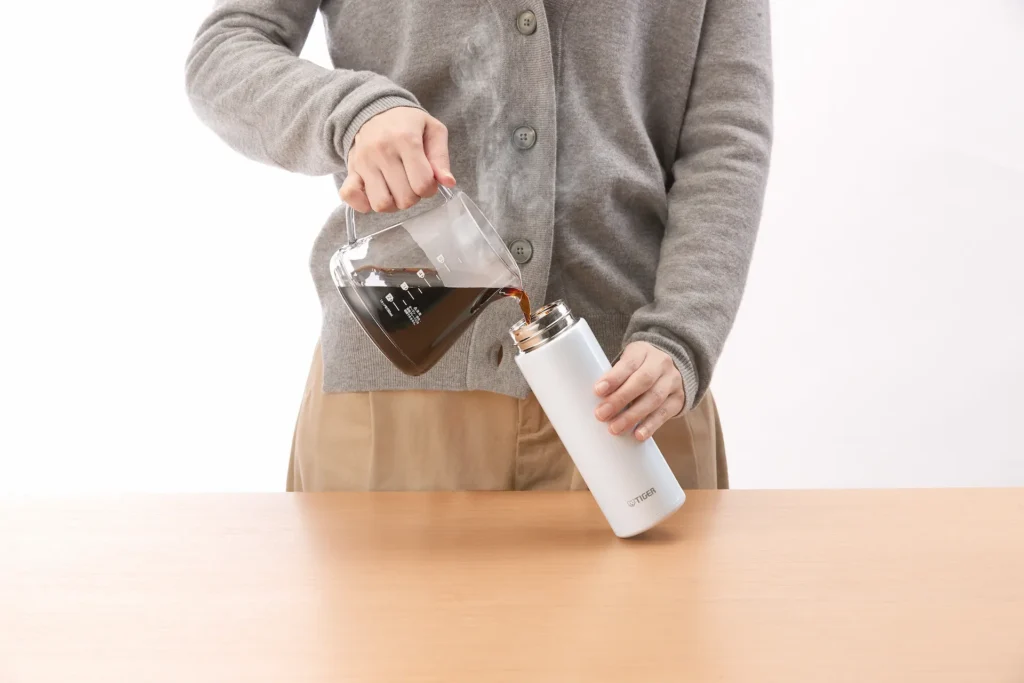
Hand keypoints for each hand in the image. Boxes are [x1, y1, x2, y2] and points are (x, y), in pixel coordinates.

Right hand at [340, 107, 455, 212]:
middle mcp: (382, 151)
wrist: (373, 110)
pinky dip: (364, 204)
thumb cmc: (407, 123)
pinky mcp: (351, 169)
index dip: (430, 189)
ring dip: (393, 203)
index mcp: (406, 140)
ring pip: (381, 204)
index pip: (422, 184)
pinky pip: (350, 196)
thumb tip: (448, 182)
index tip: (427, 180)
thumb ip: (441, 157)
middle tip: (412, 183)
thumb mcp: (432, 130)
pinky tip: (376, 194)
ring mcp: (363, 161)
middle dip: (414, 197)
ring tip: (396, 190)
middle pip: (404, 198)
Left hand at [594, 342, 685, 440]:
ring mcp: (673, 381)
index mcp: (643, 351)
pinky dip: (651, 425)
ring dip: (633, 416)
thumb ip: (613, 378)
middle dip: (620, 399)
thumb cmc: (637, 369)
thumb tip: (590, 402)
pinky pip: (665, 413)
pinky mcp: (678, 399)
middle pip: (642, 381)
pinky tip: (638, 434)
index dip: (613, 378)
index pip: (628, 363)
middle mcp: (661, 364)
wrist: (670, 367)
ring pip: (654, 398)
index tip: (597, 391)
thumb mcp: (627, 363)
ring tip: (615, 428)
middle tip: (601, 415)